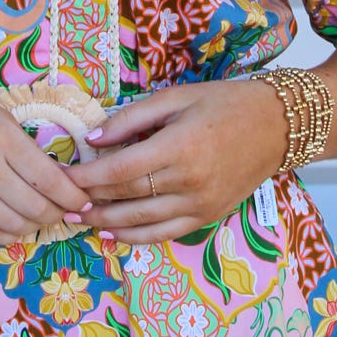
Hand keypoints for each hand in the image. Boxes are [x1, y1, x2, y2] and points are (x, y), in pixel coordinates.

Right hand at [0, 70, 94, 245]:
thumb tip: (55, 180)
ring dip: (35, 226)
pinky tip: (15, 226)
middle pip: (36, 207)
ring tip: (41, 218)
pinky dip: (8, 235)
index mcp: (3, 137)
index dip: (74, 197)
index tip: (84, 201)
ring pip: (14, 225)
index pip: (51, 179)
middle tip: (66, 212)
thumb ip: (23, 148)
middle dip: (58, 214)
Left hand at [63, 79, 288, 241]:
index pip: (119, 169)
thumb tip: (92, 140)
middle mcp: (188, 182)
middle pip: (126, 196)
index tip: (62, 176)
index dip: (86, 176)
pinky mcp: (207, 217)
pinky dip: (135, 238)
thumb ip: (132, 119)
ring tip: (77, 219)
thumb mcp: (176, 98)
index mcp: (179, 147)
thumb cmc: (225, 103)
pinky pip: (164, 234)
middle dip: (89, 200)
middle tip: (61, 200)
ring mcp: (199, 205)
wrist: (276, 127)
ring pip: (141, 221)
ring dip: (105, 223)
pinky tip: (112, 235)